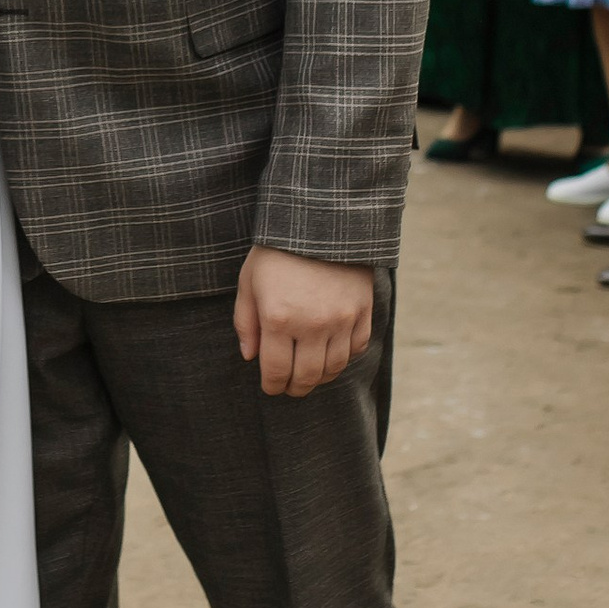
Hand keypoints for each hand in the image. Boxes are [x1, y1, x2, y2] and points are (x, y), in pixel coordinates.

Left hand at [235, 248, 375, 396]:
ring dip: (320, 377)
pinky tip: (333, 355)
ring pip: (334, 367)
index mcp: (279, 319)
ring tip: (311, 375)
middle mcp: (313, 325)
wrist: (319, 219)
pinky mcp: (363, 310)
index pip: (276, 371)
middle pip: (307, 376)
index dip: (272, 386)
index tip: (271, 387)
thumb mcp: (248, 282)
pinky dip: (345, 357)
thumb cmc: (276, 251)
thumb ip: (246, 323)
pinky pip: (357, 347)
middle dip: (296, 388)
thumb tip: (250, 357)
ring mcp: (341, 319)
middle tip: (291, 388)